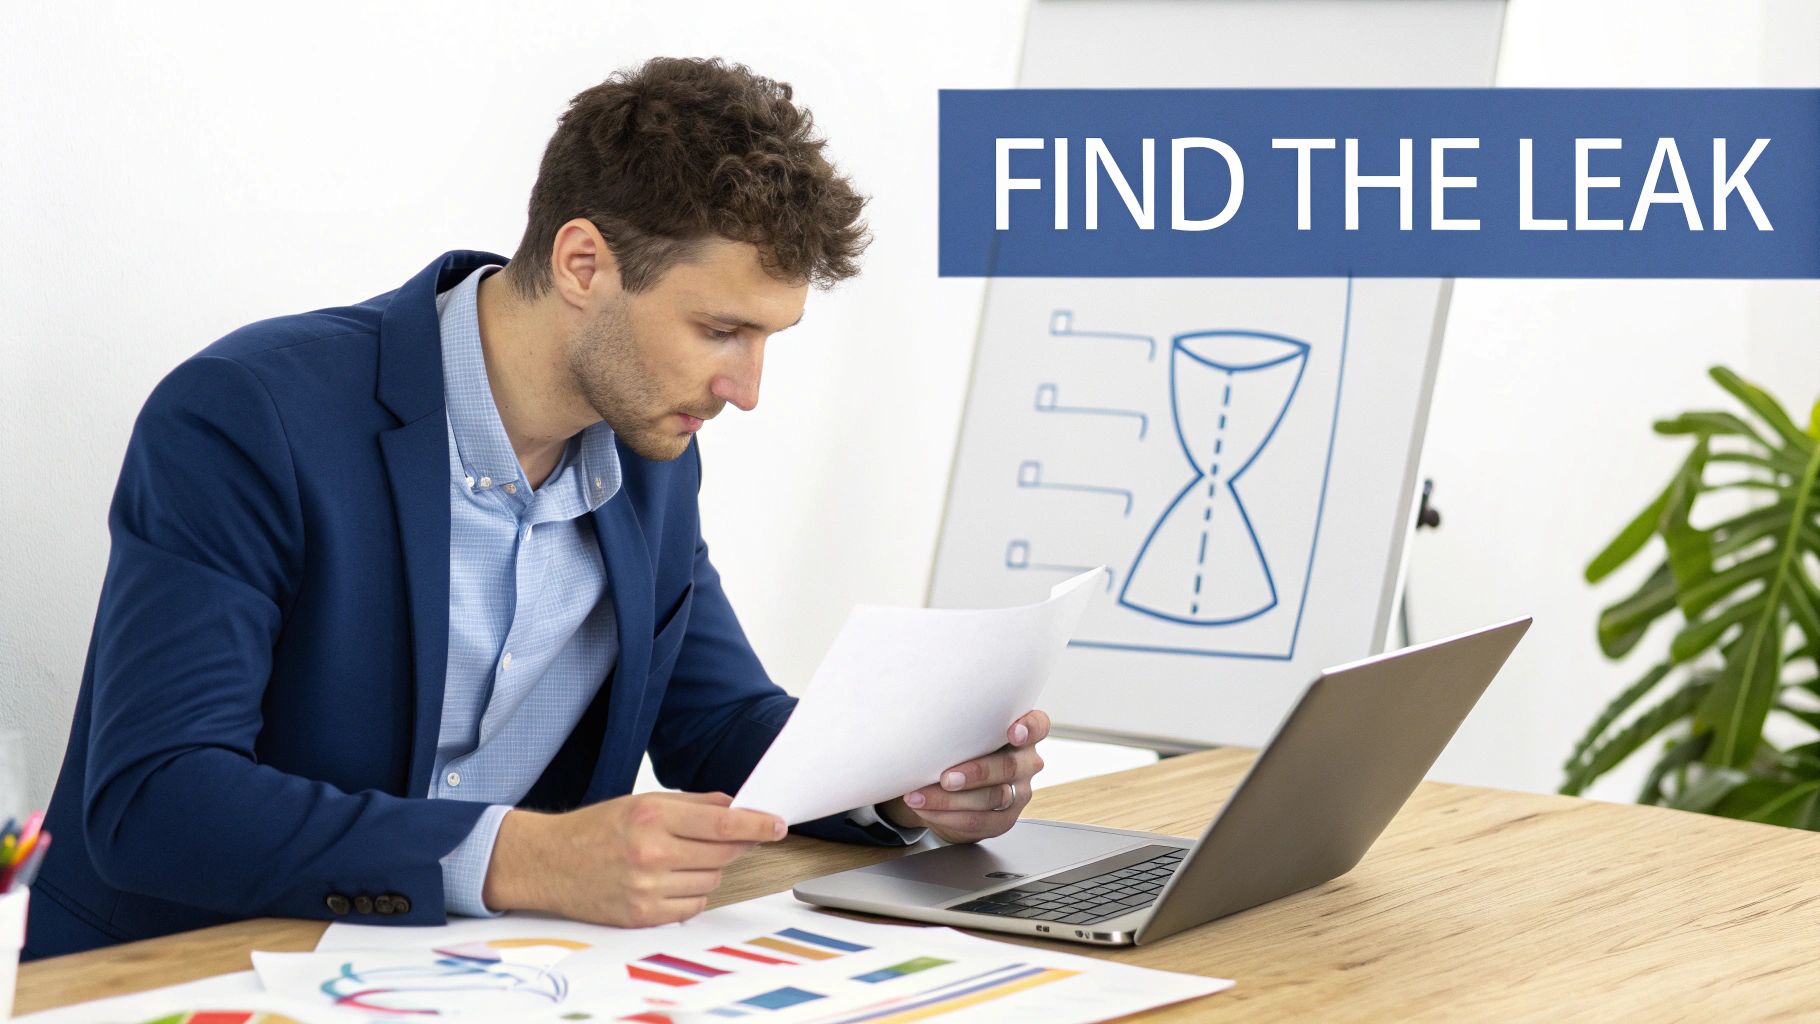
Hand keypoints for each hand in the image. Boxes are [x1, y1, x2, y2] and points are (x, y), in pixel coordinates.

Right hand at [482, 791, 785, 925]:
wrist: (548, 863)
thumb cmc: (595, 829)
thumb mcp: (641, 802)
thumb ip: (692, 804)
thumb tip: (734, 805)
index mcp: (652, 818)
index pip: (723, 823)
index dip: (757, 825)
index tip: (778, 826)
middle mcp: (651, 853)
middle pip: (722, 854)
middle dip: (733, 845)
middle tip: (726, 838)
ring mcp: (647, 888)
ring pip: (710, 882)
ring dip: (707, 870)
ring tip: (679, 859)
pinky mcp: (642, 916)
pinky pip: (691, 907)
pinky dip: (690, 894)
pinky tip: (670, 880)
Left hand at [879, 709, 1047, 843]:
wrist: (950, 787)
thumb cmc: (958, 748)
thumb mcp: (962, 731)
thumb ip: (959, 723)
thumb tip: (921, 715)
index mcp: (1021, 734)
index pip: (1038, 726)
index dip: (1029, 728)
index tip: (1013, 732)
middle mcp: (1025, 763)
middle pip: (1010, 766)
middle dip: (976, 773)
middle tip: (946, 778)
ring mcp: (1018, 793)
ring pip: (992, 798)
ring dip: (951, 800)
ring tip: (920, 796)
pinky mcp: (1003, 819)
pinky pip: (979, 822)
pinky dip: (948, 817)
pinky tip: (926, 809)